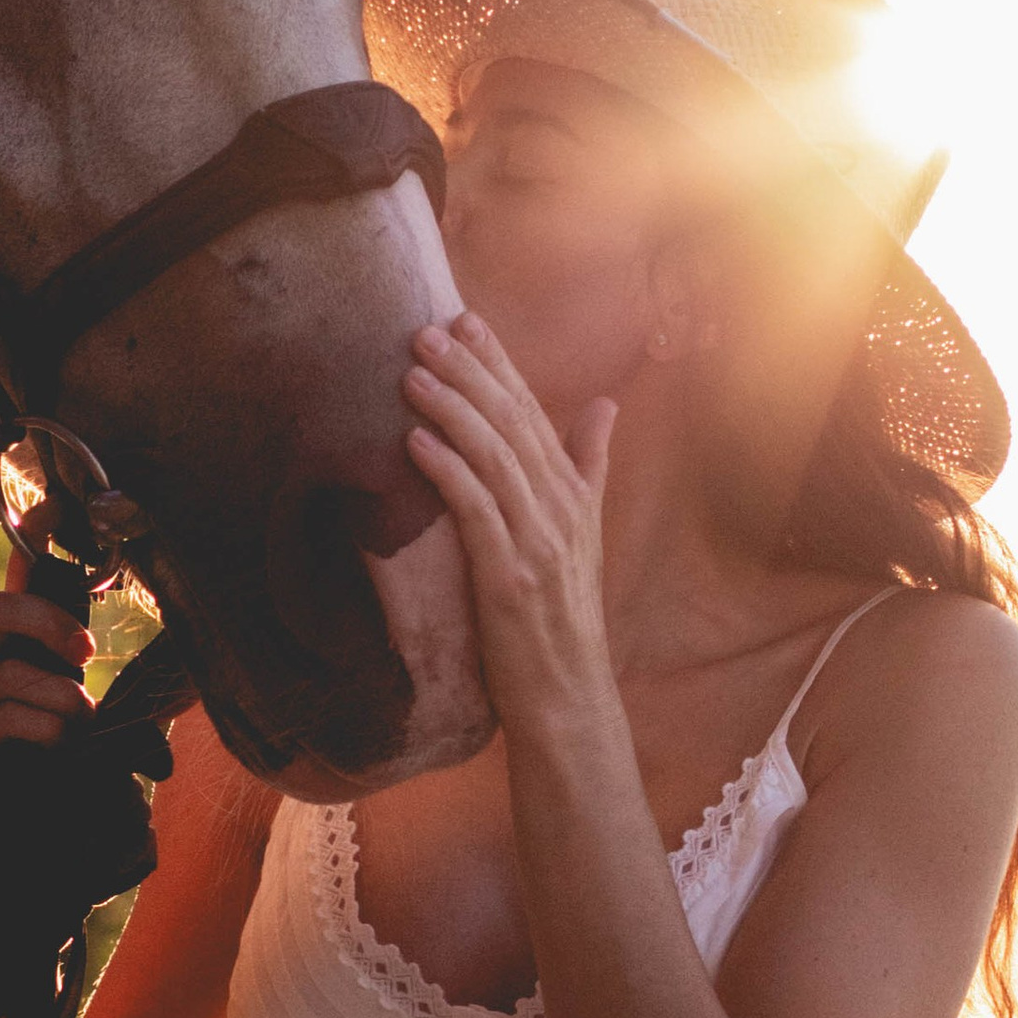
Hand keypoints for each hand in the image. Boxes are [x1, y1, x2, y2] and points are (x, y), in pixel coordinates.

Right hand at [0, 535, 98, 824]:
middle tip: (85, 651)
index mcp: (17, 651)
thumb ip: (118, 695)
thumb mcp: (89, 721)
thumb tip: (187, 682)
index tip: (54, 506)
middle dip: (45, 619)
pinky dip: (38, 727)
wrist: (1, 844)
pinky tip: (60, 744)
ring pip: (3, 671)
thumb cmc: (51, 773)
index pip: (17, 581)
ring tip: (81, 723)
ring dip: (55, 694)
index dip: (30, 540)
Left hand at [402, 313, 618, 740]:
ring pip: (495, 457)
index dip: (500, 364)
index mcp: (573, 495)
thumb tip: (605, 404)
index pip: (533, 412)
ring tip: (412, 372)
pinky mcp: (511, 577)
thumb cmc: (561, 620)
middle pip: (512, 424)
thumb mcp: (582, 535)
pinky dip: (447, 471)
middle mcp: (561, 510)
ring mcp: (539, 543)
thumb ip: (589, 466)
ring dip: (452, 409)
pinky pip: (477, 511)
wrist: (568, 698)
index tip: (466, 319)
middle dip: (469, 371)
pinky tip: (416, 442)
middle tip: (426, 328)